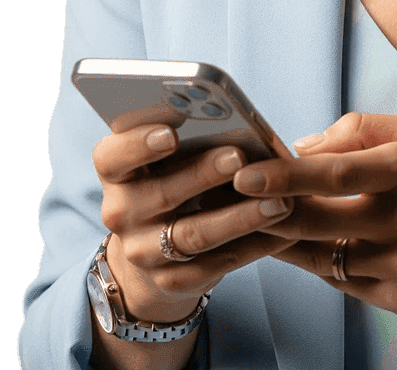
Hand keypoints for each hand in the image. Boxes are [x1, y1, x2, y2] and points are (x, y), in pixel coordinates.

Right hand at [92, 123, 295, 323]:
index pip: (111, 156)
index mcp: (116, 171)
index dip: (138, 144)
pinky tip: (285, 232)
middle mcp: (121, 212)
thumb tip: (233, 116)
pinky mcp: (171, 280)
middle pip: (160, 193)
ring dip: (239, 217)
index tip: (172, 133)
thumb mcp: (169, 155)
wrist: (156, 249)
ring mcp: (142, 251)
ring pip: (193, 234)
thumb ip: (190, 134)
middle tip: (238, 156)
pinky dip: (254, 247)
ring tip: (278, 200)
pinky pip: (215, 266)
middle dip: (203, 174)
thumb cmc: (173, 177)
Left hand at [233, 112, 396, 318]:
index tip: (245, 172)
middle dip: (268, 210)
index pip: (335, 172)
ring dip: (286, 238)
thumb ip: (364, 130)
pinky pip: (341, 278)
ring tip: (264, 219)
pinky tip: (314, 242)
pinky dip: (321, 259)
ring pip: (320, 254)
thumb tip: (303, 144)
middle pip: (316, 219)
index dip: (285, 174)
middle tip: (236, 197)